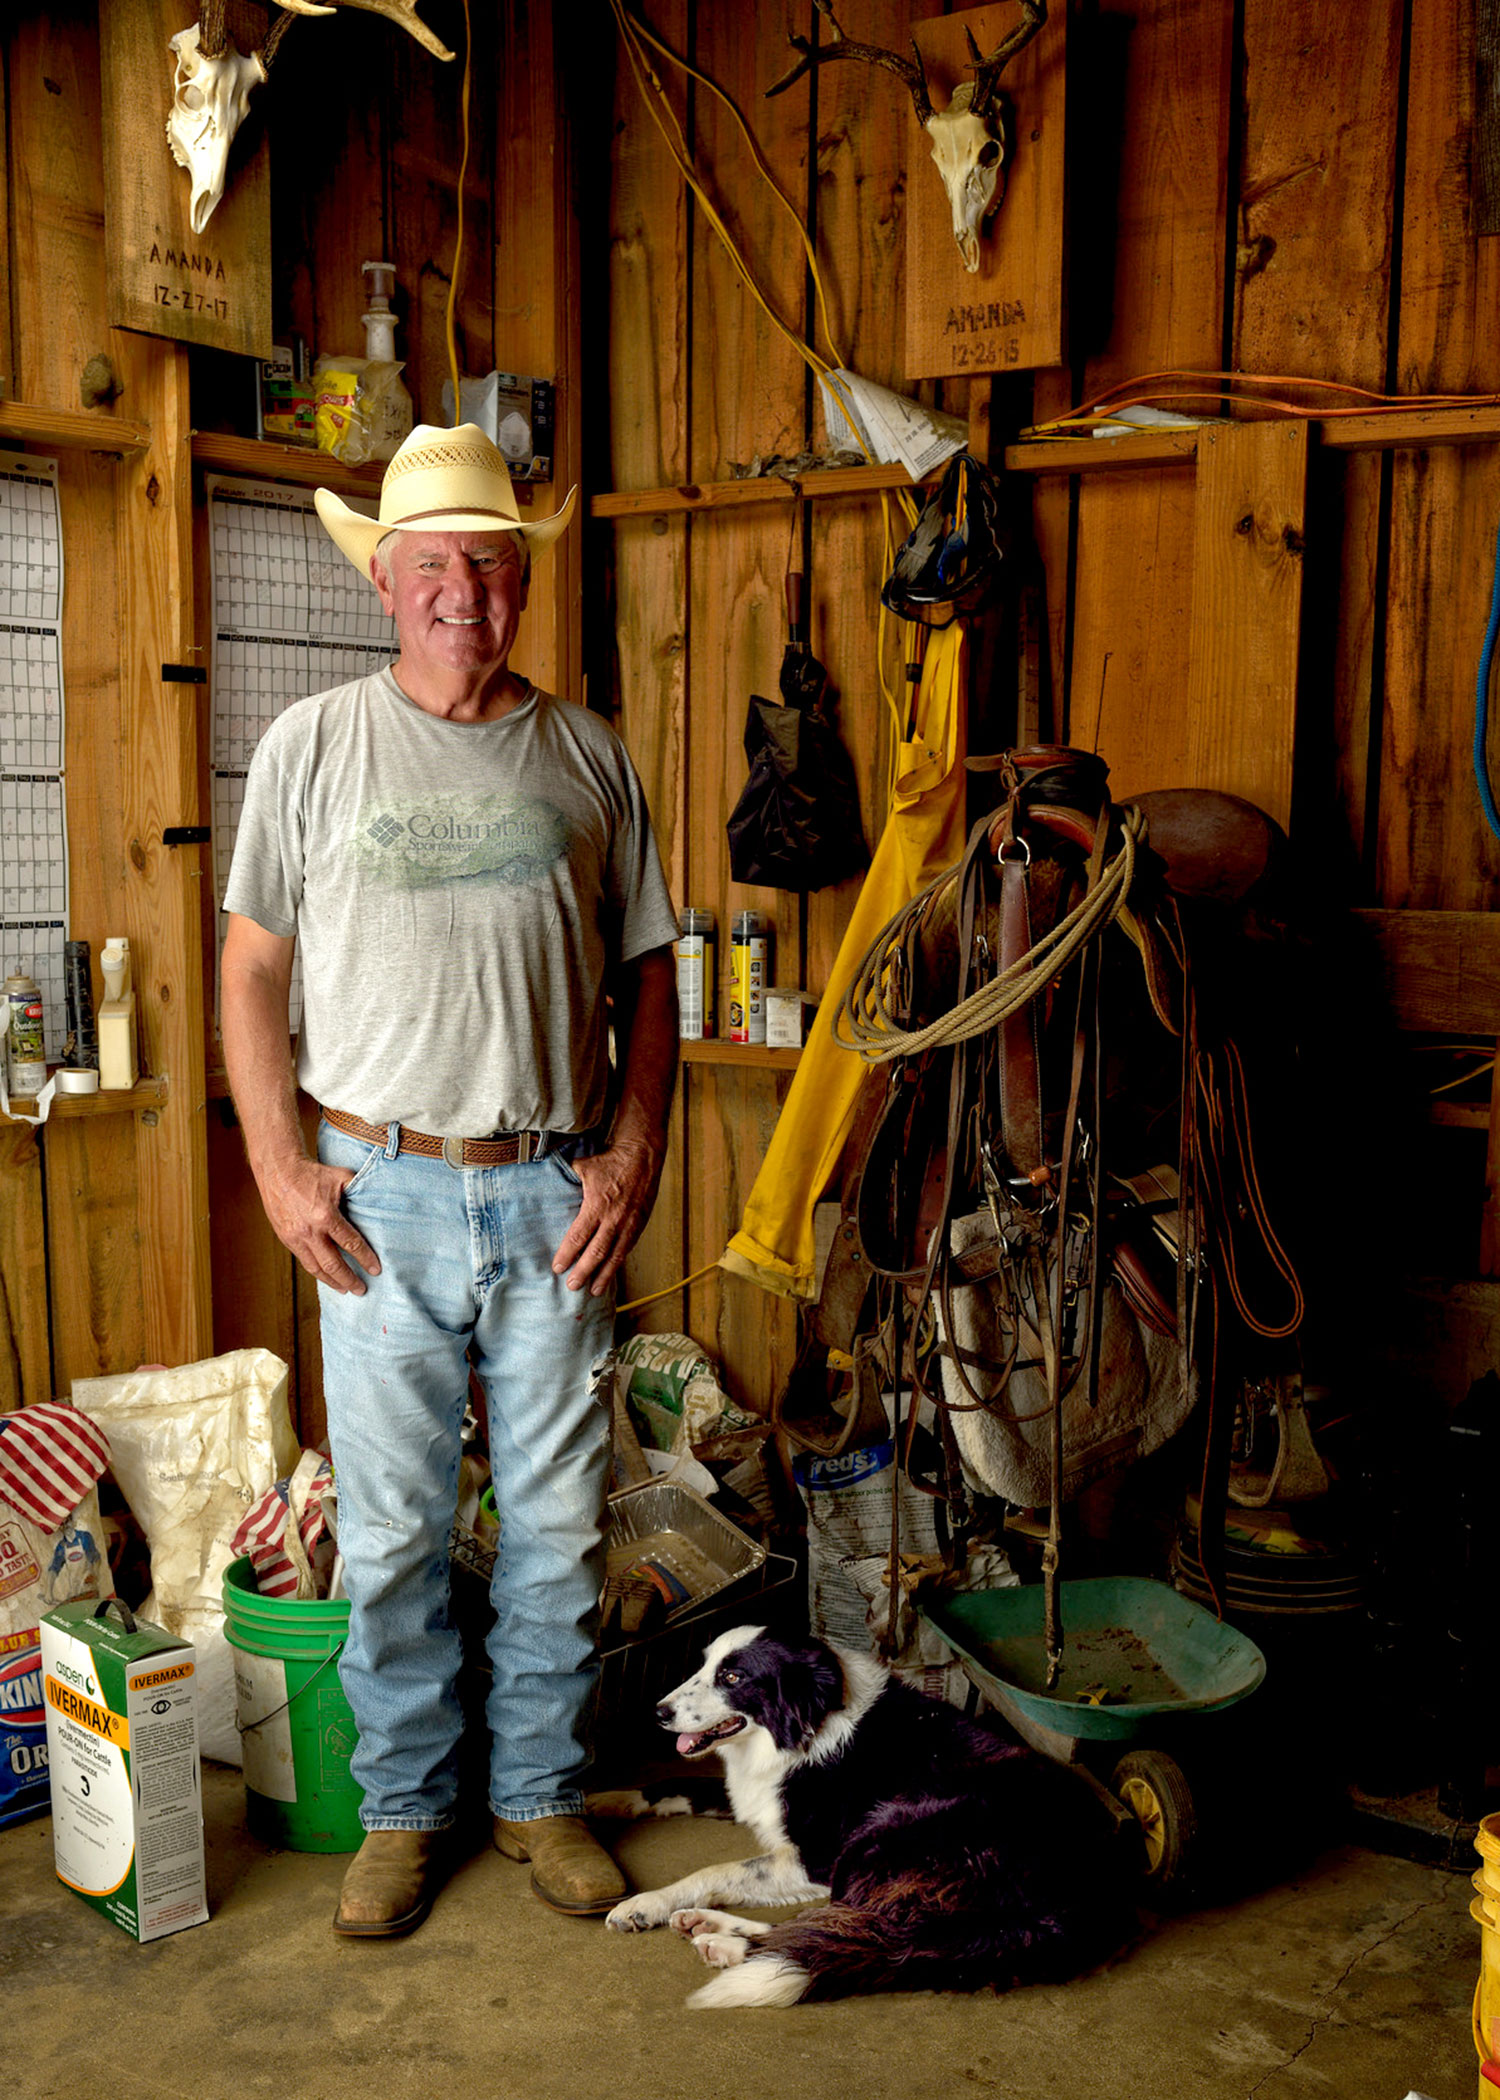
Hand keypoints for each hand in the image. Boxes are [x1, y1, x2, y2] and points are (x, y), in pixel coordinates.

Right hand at [258, 1154, 380, 1294]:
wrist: (278, 1171)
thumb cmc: (312, 1173)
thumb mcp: (340, 1177)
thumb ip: (359, 1191)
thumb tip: (377, 1201)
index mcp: (326, 1216)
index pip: (351, 1244)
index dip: (365, 1259)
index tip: (376, 1270)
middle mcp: (310, 1231)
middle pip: (333, 1264)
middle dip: (349, 1279)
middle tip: (362, 1290)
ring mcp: (296, 1237)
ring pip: (316, 1268)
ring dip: (332, 1282)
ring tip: (345, 1290)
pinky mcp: (286, 1239)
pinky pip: (303, 1261)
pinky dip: (316, 1271)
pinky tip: (326, 1276)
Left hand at [551, 1134, 663, 1296]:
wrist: (643, 1157)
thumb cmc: (611, 1161)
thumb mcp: (583, 1167)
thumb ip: (567, 1181)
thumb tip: (547, 1184)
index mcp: (596, 1206)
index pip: (578, 1236)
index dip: (567, 1254)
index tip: (557, 1268)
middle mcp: (613, 1219)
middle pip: (596, 1252)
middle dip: (583, 1271)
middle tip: (572, 1286)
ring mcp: (628, 1224)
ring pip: (615, 1256)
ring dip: (603, 1275)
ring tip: (594, 1291)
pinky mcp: (639, 1225)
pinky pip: (627, 1249)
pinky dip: (618, 1264)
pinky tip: (610, 1273)